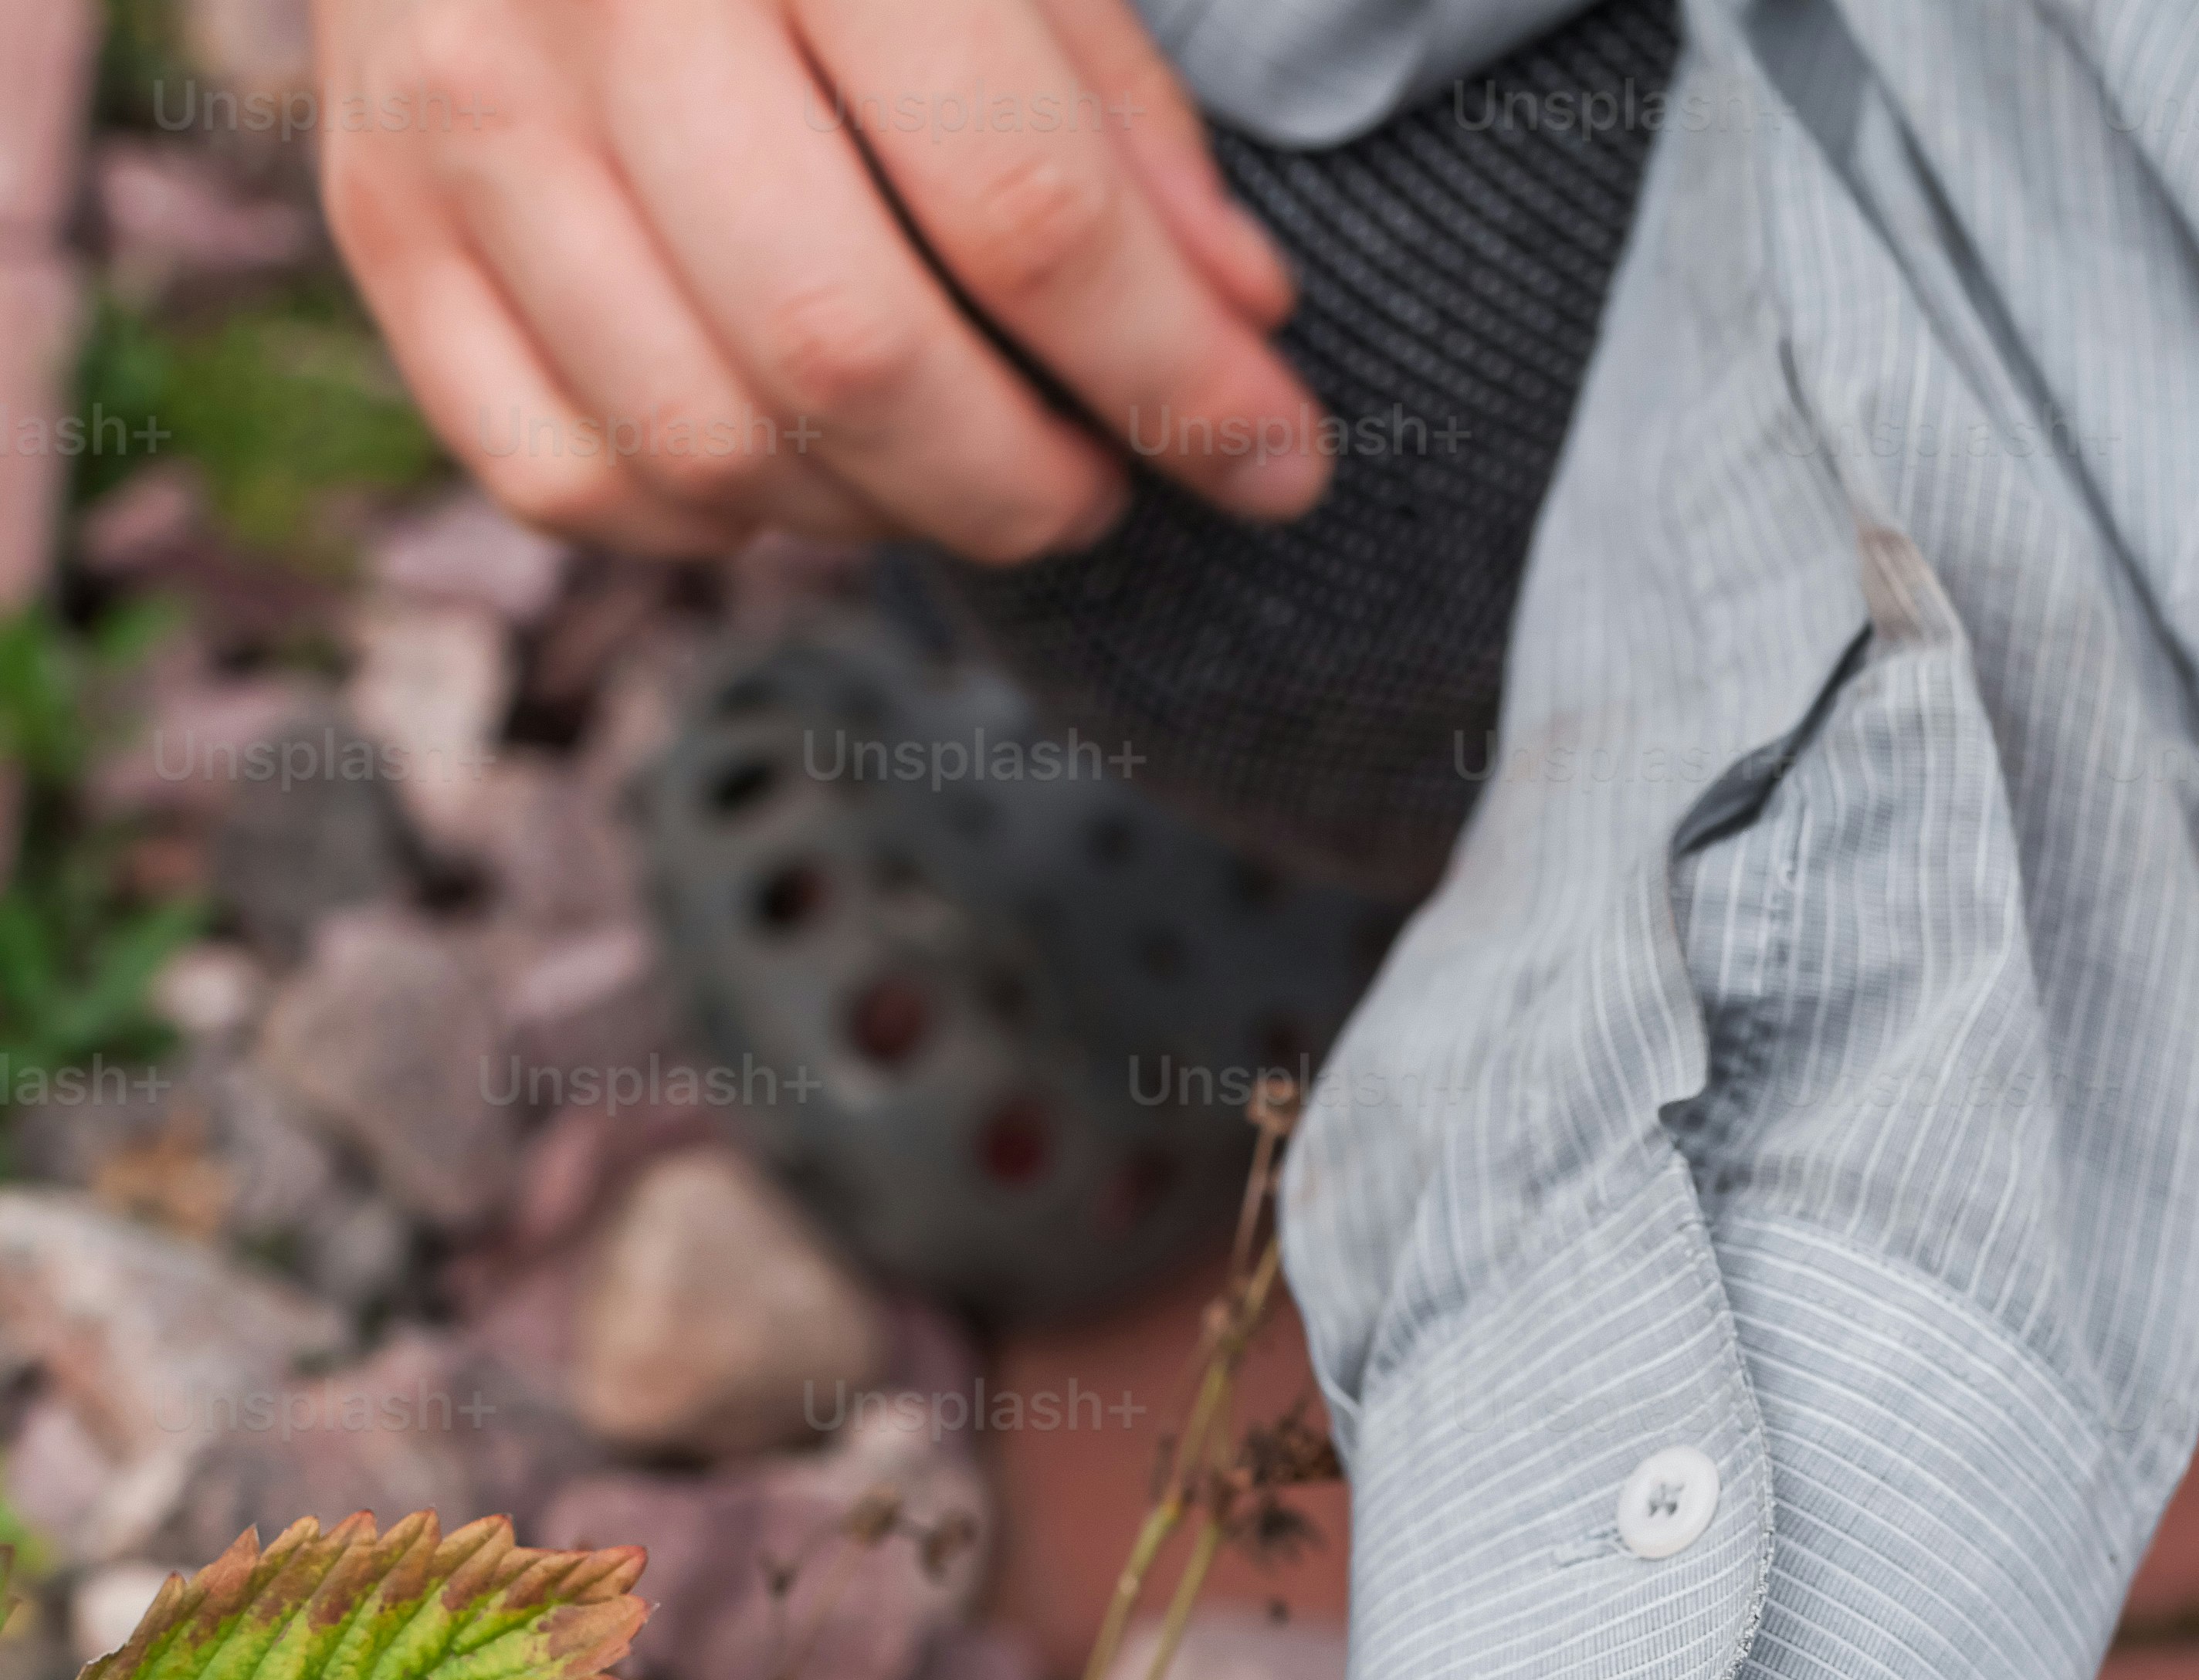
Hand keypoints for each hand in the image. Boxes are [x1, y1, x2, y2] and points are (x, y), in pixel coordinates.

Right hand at [311, 0, 1324, 561]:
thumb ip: (1108, 101)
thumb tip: (1236, 325)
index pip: (1021, 206)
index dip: (1176, 375)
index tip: (1278, 461)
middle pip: (851, 355)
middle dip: (1024, 481)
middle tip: (1101, 488)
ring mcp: (458, 114)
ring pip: (708, 448)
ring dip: (879, 516)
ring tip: (962, 470)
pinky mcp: (379, 219)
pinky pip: (564, 476)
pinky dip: (705, 520)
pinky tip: (788, 458)